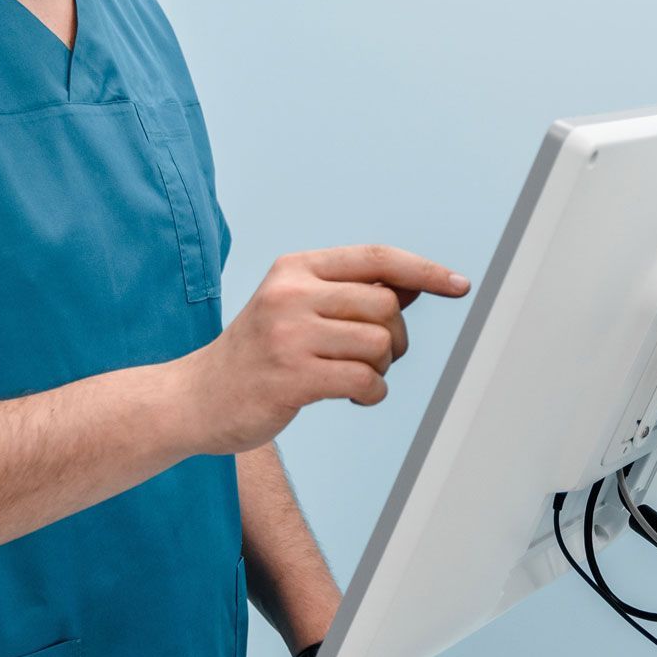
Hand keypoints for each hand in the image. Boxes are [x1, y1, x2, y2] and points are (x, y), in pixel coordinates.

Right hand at [183, 245, 469, 454]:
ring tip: (356, 377)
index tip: (460, 285)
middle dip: (396, 338)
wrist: (196, 398)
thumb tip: (417, 281)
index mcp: (295, 268)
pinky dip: (371, 392)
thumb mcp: (297, 308)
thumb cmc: (259, 355)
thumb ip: (351, 293)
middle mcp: (291, 293)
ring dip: (382, 369)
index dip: (425, 270)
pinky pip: (365, 380)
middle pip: (386, 305)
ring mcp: (289, 335)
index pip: (377, 258)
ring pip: (380, 344)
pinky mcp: (291, 377)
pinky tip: (352, 396)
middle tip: (374, 358)